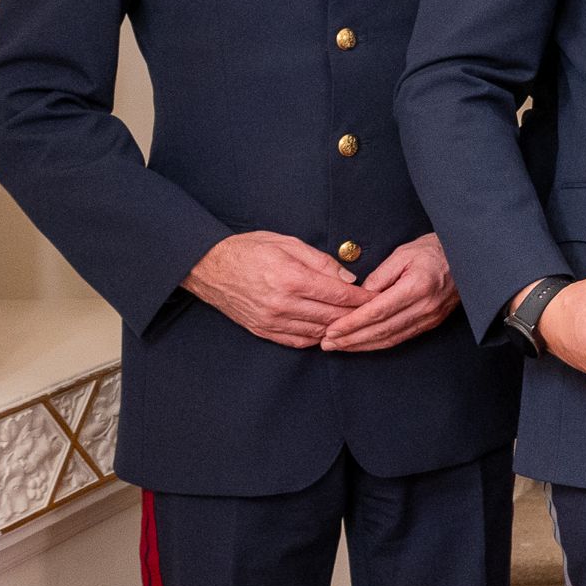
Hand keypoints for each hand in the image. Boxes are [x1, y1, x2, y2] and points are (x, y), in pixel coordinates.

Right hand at [183, 231, 366, 346]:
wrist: (207, 267)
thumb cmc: (249, 250)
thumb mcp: (287, 243)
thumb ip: (321, 261)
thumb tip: (348, 278)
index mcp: (290, 278)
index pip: (338, 295)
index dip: (362, 298)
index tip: (377, 297)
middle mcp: (282, 304)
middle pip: (332, 317)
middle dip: (356, 315)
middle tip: (373, 312)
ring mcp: (271, 320)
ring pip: (318, 332)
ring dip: (339, 329)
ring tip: (355, 323)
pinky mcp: (263, 330)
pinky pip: (298, 341)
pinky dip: (317, 338)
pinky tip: (328, 331)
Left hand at [320, 234, 460, 352]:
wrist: (467, 258)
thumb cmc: (433, 251)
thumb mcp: (403, 254)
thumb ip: (379, 276)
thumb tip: (359, 296)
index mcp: (417, 287)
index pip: (378, 311)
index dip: (352, 323)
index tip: (331, 329)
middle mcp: (425, 307)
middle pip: (382, 329)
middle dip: (352, 339)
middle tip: (328, 343)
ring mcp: (430, 317)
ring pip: (391, 338)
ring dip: (363, 345)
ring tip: (340, 347)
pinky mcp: (431, 323)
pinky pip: (402, 337)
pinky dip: (379, 343)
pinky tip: (363, 344)